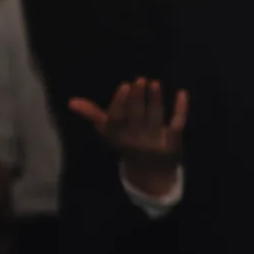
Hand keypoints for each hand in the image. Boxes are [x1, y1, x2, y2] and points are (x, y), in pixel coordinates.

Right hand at [68, 77, 188, 198]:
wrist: (150, 172)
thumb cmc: (127, 143)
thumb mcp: (109, 132)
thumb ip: (93, 115)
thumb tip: (71, 101)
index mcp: (118, 136)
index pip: (116, 120)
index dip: (120, 103)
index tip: (124, 86)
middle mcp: (135, 138)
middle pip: (136, 116)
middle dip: (137, 98)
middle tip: (139, 80)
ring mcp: (154, 140)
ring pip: (154, 117)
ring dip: (155, 99)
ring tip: (154, 83)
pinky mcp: (173, 141)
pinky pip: (177, 123)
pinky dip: (181, 109)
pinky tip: (182, 93)